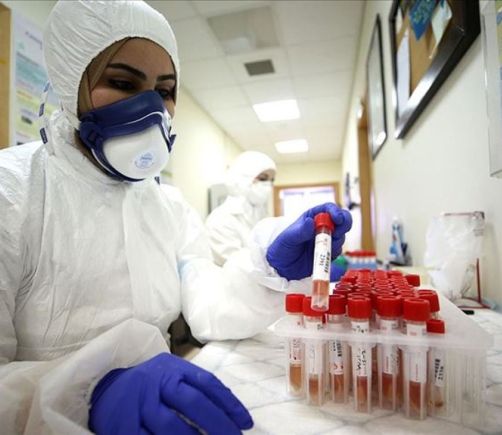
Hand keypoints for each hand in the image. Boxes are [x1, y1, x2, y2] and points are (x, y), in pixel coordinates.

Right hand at [89, 353, 252, 434]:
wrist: (106, 389)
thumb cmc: (150, 385)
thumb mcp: (173, 375)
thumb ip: (198, 388)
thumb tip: (232, 414)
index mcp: (172, 368)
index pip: (206, 383)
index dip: (228, 403)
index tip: (245, 423)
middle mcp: (156, 382)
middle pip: (192, 402)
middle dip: (217, 423)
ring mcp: (139, 405)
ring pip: (171, 426)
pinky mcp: (124, 426)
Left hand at [266, 203, 351, 280]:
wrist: (281, 268)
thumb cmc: (281, 248)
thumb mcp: (288, 238)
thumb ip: (300, 231)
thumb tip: (310, 222)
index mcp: (311, 217)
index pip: (328, 208)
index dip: (336, 211)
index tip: (338, 219)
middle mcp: (321, 227)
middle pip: (341, 220)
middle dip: (344, 224)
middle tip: (338, 233)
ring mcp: (326, 240)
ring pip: (341, 236)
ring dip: (337, 241)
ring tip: (322, 247)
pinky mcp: (328, 253)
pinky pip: (338, 250)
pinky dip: (334, 252)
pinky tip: (322, 255)